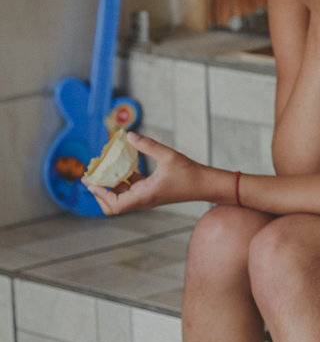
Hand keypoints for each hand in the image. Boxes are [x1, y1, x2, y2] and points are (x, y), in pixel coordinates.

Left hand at [85, 132, 205, 214]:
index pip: (115, 204)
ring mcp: (147, 197)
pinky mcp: (152, 192)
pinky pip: (131, 190)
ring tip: (103, 170)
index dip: (100, 194)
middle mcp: (143, 200)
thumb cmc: (190, 173)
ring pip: (121, 198)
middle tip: (92, 178)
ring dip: (110, 186)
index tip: (91, 181)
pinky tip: (123, 167)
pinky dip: (123, 181)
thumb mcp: (169, 156)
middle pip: (113, 206)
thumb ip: (147, 145)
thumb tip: (128, 135)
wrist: (206, 185)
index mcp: (145, 195)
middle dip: (100, 194)